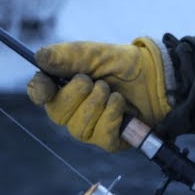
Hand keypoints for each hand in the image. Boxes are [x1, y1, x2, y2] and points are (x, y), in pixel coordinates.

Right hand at [26, 37, 171, 151]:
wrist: (155, 76)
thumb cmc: (122, 64)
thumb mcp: (94, 53)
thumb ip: (67, 56)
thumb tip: (39, 57)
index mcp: (63, 86)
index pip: (40, 93)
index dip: (39, 91)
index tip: (46, 86)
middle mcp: (72, 110)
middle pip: (57, 114)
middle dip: (76, 95)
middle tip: (96, 82)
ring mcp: (90, 128)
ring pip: (78, 129)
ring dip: (97, 105)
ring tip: (112, 92)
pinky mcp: (108, 141)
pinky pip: (101, 136)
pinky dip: (111, 117)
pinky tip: (120, 105)